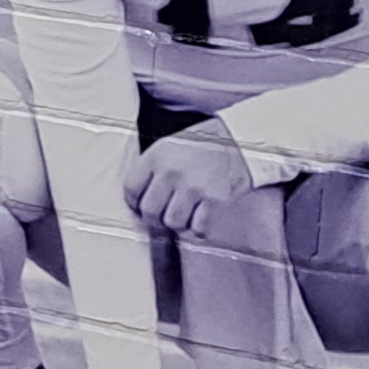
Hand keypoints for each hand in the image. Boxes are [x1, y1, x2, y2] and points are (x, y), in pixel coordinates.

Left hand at [122, 123, 259, 236]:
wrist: (238, 140)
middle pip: (149, 211)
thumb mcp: (167, 147)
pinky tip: (202, 216)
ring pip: (173, 223)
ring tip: (185, 213)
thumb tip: (137, 203)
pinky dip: (199, 228)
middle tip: (163, 217)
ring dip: (178, 223)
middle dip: (154, 219)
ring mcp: (194, 187)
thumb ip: (150, 171)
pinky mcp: (215, 199)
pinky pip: (198, 228)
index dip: (134, 203)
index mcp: (156, 157)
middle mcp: (172, 172)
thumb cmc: (200, 146)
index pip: (131, 189)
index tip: (142, 206)